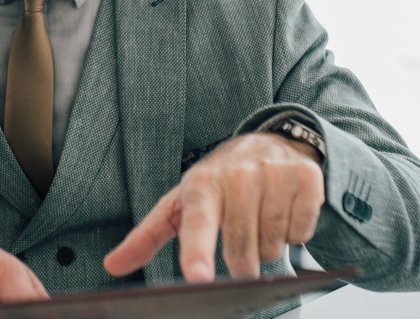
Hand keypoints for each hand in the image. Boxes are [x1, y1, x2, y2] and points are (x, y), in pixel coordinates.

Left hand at [103, 133, 323, 281]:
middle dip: (241, 262)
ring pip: (272, 249)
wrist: (271, 141)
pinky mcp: (306, 179)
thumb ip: (147, 236)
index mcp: (200, 184)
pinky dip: (293, 234)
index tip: (197, 277)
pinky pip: (301, 235)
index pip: (197, 223)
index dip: (197, 252)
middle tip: (238, 236)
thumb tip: (113, 265)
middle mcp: (237, 176)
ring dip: (267, 247)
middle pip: (241, 254)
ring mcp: (273, 175)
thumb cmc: (219, 180)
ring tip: (259, 219)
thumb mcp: (180, 202)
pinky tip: (283, 211)